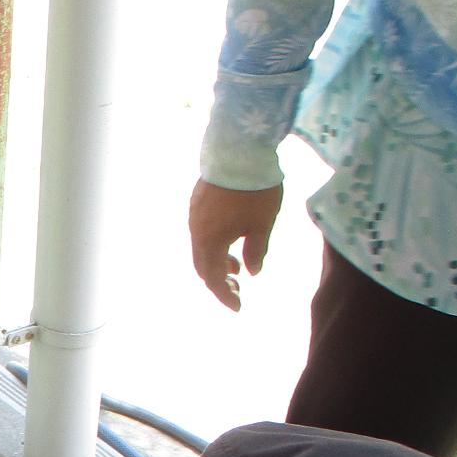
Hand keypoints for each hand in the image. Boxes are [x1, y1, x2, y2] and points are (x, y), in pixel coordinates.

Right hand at [188, 180, 282, 310]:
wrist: (238, 150)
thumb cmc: (254, 190)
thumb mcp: (262, 224)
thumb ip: (256, 251)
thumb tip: (252, 272)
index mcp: (210, 241)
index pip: (213, 278)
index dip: (224, 295)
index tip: (238, 307)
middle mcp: (196, 232)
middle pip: (202, 266)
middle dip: (219, 281)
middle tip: (238, 289)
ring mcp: (194, 216)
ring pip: (202, 248)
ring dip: (218, 261)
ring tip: (238, 265)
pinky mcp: (197, 202)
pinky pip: (202, 232)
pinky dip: (215, 244)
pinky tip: (231, 238)